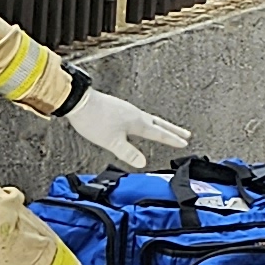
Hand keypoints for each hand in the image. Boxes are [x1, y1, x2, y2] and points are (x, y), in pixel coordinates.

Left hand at [63, 84, 191, 172]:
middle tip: (186, 134)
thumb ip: (128, 153)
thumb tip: (143, 163)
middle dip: (173, 130)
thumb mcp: (112, 142)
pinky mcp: (118, 108)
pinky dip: (147, 122)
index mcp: (137, 122)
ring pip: (149, 119)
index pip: (159, 133)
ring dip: (160, 125)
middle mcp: (135, 114)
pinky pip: (138, 116)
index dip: (172, 139)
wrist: (78, 101)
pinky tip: (139, 124)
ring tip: (166, 129)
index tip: (184, 143)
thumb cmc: (94, 120)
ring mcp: (126, 110)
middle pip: (159, 123)